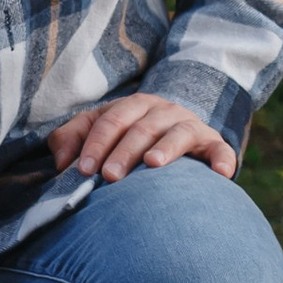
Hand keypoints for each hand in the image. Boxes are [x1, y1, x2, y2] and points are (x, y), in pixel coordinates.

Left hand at [49, 91, 238, 183]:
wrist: (177, 133)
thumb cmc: (129, 138)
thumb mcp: (100, 132)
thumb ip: (72, 140)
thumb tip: (60, 162)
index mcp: (133, 106)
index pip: (110, 121)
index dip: (95, 144)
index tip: (83, 170)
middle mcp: (162, 111)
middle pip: (141, 128)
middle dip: (123, 151)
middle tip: (110, 176)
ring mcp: (189, 125)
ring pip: (177, 133)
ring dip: (165, 148)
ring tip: (152, 164)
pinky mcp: (212, 142)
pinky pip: (219, 149)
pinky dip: (221, 159)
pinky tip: (221, 174)